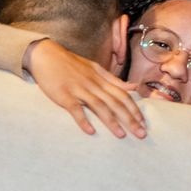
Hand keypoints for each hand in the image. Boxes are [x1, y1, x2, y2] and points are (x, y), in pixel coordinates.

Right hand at [25, 39, 145, 138]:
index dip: (135, 110)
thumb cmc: (69, 63)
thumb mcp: (94, 68)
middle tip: (141, 135)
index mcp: (101, 79)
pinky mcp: (63, 95)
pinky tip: (90, 131)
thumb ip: (113, 79)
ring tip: (121, 135)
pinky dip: (83, 120)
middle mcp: (93, 85)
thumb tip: (133, 87)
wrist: (46, 55)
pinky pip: (75, 109)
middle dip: (130, 119)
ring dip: (111, 122)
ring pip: (99, 107)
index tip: (144, 123)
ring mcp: (78, 90)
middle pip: (115, 103)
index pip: (123, 96)